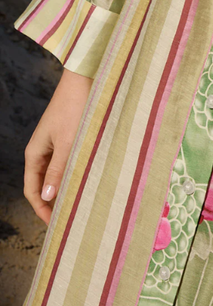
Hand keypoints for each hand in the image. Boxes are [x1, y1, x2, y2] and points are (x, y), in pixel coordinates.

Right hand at [24, 68, 92, 224]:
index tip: (56, 225)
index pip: (32, 190)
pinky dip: (73, 174)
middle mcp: (42, 150)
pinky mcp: (68, 138)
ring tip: (80, 204)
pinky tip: (87, 182)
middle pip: (43, 184)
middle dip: (53, 203)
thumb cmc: (75, 108)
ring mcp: (55, 144)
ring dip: (65, 189)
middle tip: (70, 219)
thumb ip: (59, 169)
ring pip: (56, 174)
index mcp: (35, 153)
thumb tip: (49, 196)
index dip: (42, 209)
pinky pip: (67, 163)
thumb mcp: (68, 142)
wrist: (85, 80)